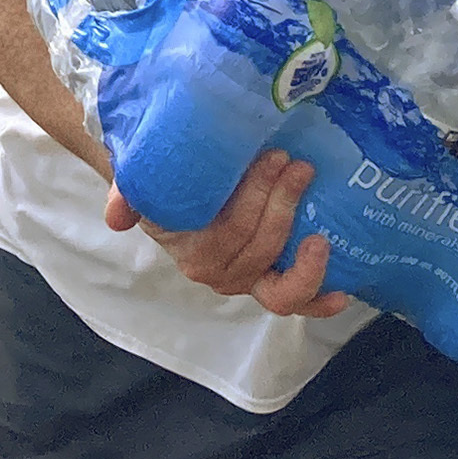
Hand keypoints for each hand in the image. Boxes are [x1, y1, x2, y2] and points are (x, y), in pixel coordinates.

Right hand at [102, 151, 349, 317]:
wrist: (173, 189)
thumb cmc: (165, 180)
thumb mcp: (139, 181)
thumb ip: (126, 195)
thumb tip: (115, 219)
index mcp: (192, 253)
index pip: (229, 231)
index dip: (257, 197)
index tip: (275, 156)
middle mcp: (221, 275)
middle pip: (260, 249)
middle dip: (282, 205)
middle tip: (298, 165)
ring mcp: (249, 281)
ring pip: (280, 285)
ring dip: (304, 258)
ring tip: (321, 230)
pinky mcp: (272, 280)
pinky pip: (296, 302)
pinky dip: (319, 301)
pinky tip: (343, 294)